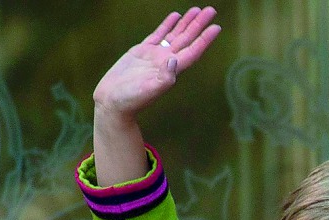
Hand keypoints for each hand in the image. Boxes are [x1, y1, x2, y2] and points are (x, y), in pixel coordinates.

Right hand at [93, 8, 221, 118]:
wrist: (113, 101)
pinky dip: (167, 25)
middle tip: (211, 10)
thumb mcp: (148, 90)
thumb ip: (163, 78)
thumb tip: (174, 61)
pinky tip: (175, 16)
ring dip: (186, 23)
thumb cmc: (130, 100)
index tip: (216, 27)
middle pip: (187, 39)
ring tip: (196, 10)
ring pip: (175, 35)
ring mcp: (155, 55)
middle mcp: (166, 60)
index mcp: (172, 70)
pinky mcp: (141, 51)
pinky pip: (158, 34)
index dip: (205, 39)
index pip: (193, 51)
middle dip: (199, 25)